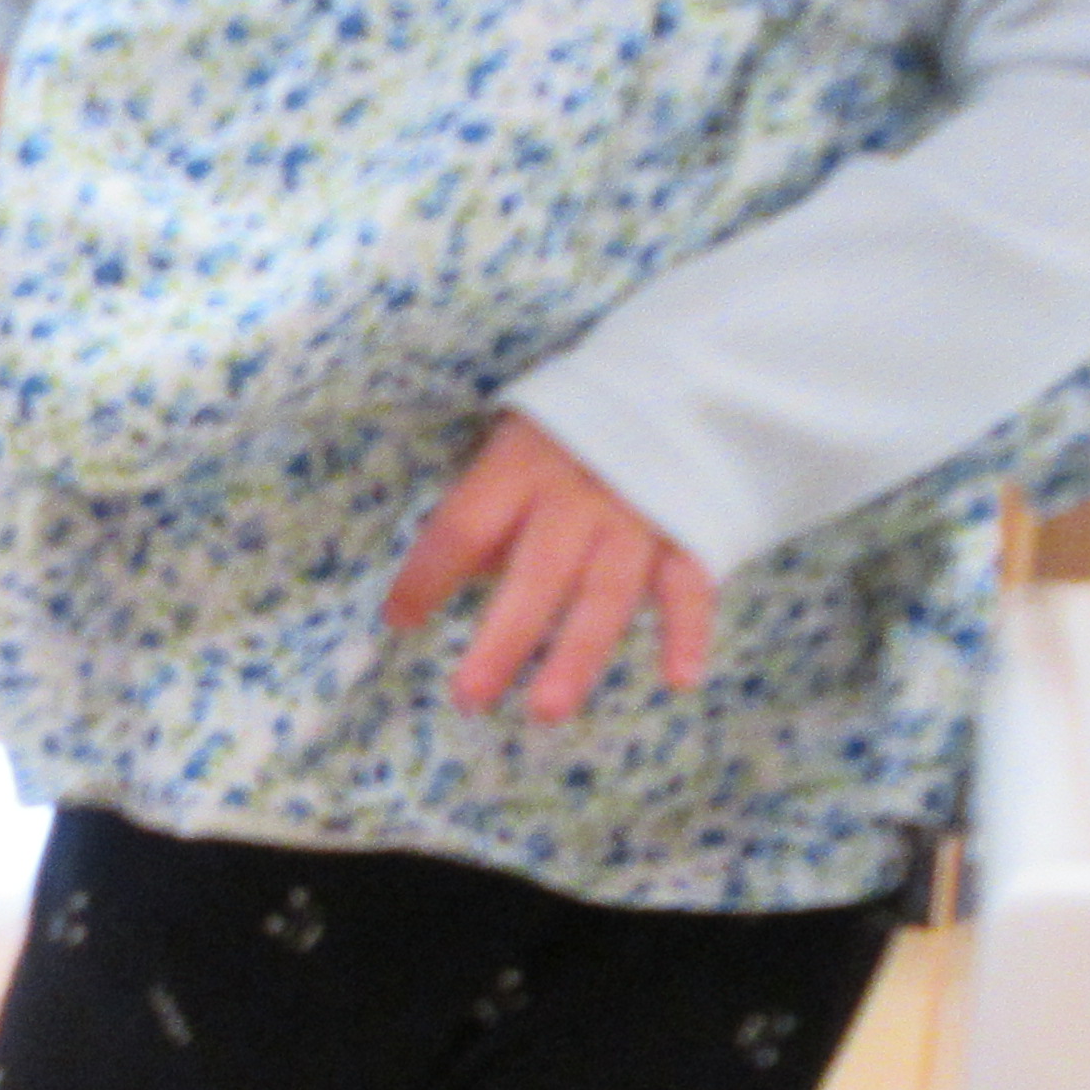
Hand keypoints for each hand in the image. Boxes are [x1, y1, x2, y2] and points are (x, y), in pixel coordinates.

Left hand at [386, 414, 718, 722]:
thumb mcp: (512, 450)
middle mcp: (578, 494)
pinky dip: (689, 632)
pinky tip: (679, 680)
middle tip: (470, 697)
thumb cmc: (566, 433)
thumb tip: (436, 588)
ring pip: (606, 592)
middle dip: (503, 639)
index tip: (399, 621)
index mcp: (521, 466)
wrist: (673, 378)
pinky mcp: (688, 530)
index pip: (463, 526)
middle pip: (536, 573)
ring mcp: (637, 514)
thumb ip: (485, 517)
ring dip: (578, 655)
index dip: (427, 575)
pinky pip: (690, 586)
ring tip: (547, 712)